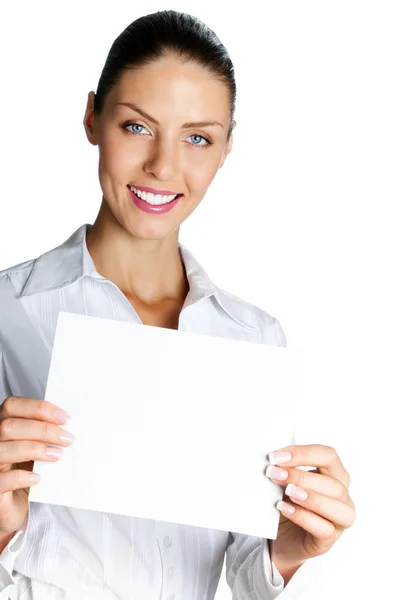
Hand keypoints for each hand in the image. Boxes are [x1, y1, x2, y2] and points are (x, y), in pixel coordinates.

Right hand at [0, 396, 73, 533]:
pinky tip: (36, 477)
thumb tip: (69, 426)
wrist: (14, 505)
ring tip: (57, 456)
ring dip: (35, 449)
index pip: (13, 406)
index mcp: (1, 425)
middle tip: (67, 439)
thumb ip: (43, 434)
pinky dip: (19, 477)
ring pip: (3, 449)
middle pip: (10, 426)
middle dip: (43, 430)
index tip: (65, 418)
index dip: (39, 408)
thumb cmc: (24, 470)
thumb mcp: (35, 447)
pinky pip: (0, 479)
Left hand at [265, 444, 355, 567]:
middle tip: (274, 473)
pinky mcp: (329, 539)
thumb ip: (285, 470)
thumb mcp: (286, 482)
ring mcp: (339, 519)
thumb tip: (273, 461)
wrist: (281, 536)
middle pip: (332, 482)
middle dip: (300, 476)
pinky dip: (303, 517)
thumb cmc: (288, 502)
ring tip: (287, 491)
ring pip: (337, 506)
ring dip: (309, 496)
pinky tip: (285, 509)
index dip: (303, 454)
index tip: (276, 457)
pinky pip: (324, 529)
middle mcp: (342, 496)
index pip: (328, 456)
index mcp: (335, 474)